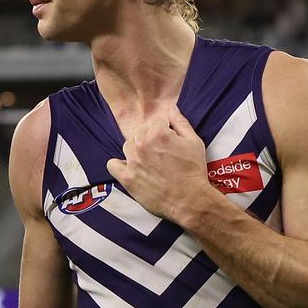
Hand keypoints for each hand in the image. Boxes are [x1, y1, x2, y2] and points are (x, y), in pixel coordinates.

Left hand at [106, 106, 213, 224]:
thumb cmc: (194, 171)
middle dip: (149, 139)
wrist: (190, 200)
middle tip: (161, 154)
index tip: (169, 142)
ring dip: (136, 150)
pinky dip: (119, 165)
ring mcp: (133, 162)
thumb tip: (171, 107)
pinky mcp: (127, 178)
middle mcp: (142, 145)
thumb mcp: (194, 142)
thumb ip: (180, 122)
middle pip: (139, 132)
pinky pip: (112, 165)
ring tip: (149, 162)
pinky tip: (129, 168)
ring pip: (127, 146)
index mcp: (159, 133)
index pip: (155, 122)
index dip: (164, 131)